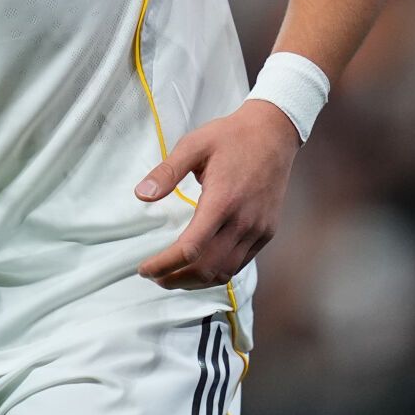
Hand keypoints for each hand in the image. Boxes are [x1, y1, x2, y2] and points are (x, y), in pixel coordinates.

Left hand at [133, 99, 300, 289]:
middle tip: (153, 276)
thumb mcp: (193, 145)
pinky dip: (217, 273)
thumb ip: (167, 172)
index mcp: (222, 201)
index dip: (164, 264)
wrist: (274, 133)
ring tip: (172, 278)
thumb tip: (141, 194)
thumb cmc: (231, 137)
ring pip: (225, 271)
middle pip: (206, 268)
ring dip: (196, 282)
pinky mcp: (266, 232)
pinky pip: (240, 263)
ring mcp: (258, 230)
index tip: (144, 268)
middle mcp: (243, 222)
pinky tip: (200, 269)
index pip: (190, 249)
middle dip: (176, 279)